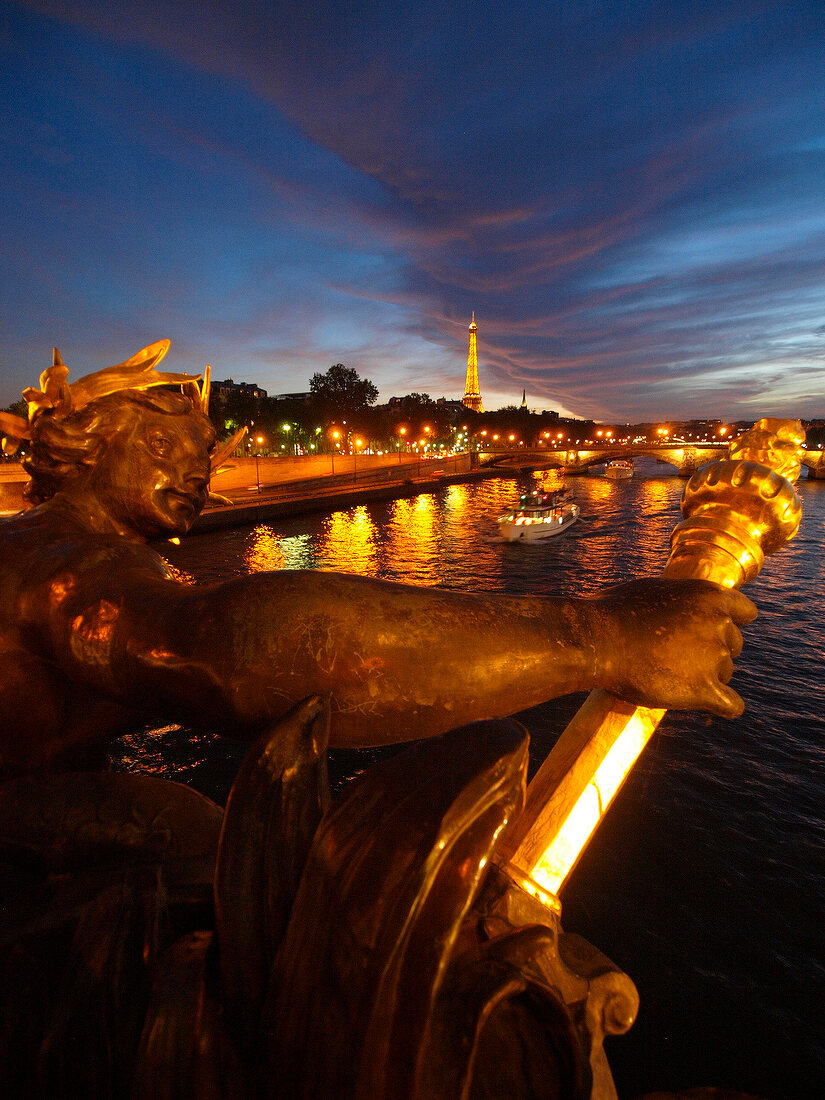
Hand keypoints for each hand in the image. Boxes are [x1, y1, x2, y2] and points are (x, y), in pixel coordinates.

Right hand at [592, 578, 757, 717]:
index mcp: (710, 595)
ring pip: (726, 674)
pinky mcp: (704, 689)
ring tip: (669, 676)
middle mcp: (720, 624)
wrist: (597, 640)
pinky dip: (723, 706)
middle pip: (733, 645)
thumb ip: (679, 600)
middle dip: (711, 651)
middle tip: (677, 657)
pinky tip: (711, 705)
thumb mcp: (653, 590)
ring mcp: (715, 657)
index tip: (711, 633)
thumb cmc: (614, 612)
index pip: (745, 612)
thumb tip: (680, 608)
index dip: (728, 623)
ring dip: (706, 677)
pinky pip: (731, 705)